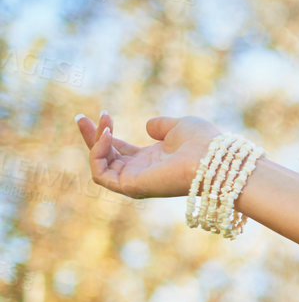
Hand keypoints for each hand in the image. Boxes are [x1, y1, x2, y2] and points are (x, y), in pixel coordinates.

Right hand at [75, 111, 222, 199]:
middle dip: (91, 137)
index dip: (105, 134)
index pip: (120, 150)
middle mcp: (142, 173)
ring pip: (100, 165)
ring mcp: (136, 181)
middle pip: (105, 158)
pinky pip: (101, 172)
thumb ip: (161, 126)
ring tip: (104, 123)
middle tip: (81, 117)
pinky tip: (108, 135)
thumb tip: (148, 126)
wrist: (214, 159)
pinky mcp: (131, 187)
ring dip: (95, 142)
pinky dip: (99, 153)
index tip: (100, 114)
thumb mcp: (178, 127)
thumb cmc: (204, 142)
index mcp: (152, 160)